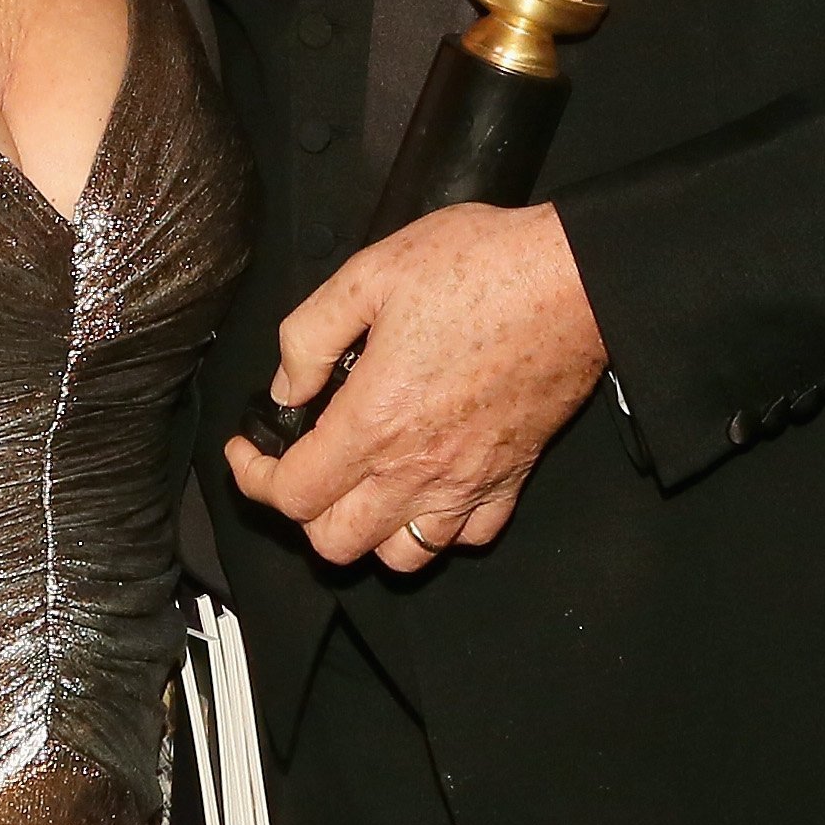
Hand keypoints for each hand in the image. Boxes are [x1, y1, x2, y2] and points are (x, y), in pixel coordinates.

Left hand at [223, 201, 607, 573]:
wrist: (576, 280)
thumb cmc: (480, 268)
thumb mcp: (370, 274)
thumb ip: (309, 336)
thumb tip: (285, 386)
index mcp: (373, 421)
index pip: (291, 493)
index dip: (252, 477)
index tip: (248, 450)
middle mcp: (417, 469)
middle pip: (336, 543)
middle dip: (304, 512)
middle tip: (302, 465)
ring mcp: (468, 482)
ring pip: (400, 556)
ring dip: (368, 531)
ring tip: (361, 485)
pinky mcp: (511, 478)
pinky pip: (467, 537)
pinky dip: (438, 528)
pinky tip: (427, 487)